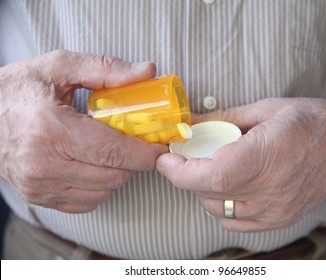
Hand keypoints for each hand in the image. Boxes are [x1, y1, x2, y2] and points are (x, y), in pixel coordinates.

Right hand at [0, 50, 167, 212]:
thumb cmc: (18, 90)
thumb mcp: (59, 67)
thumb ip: (104, 69)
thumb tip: (145, 71)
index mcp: (50, 128)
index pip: (114, 151)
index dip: (146, 152)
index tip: (161, 146)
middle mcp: (43, 163)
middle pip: (113, 174)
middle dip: (136, 161)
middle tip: (139, 143)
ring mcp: (39, 184)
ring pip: (104, 190)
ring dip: (119, 173)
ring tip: (115, 151)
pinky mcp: (39, 195)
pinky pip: (87, 201)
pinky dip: (101, 186)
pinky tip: (96, 165)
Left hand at [157, 98, 325, 231]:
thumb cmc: (313, 122)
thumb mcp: (267, 109)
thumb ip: (223, 119)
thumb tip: (189, 124)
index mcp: (269, 153)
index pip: (214, 176)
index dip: (181, 172)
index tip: (165, 159)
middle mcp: (273, 188)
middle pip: (209, 192)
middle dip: (185, 174)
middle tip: (185, 155)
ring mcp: (276, 209)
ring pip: (216, 208)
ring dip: (202, 188)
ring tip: (210, 166)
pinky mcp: (278, 219)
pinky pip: (233, 221)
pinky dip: (220, 204)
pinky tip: (227, 186)